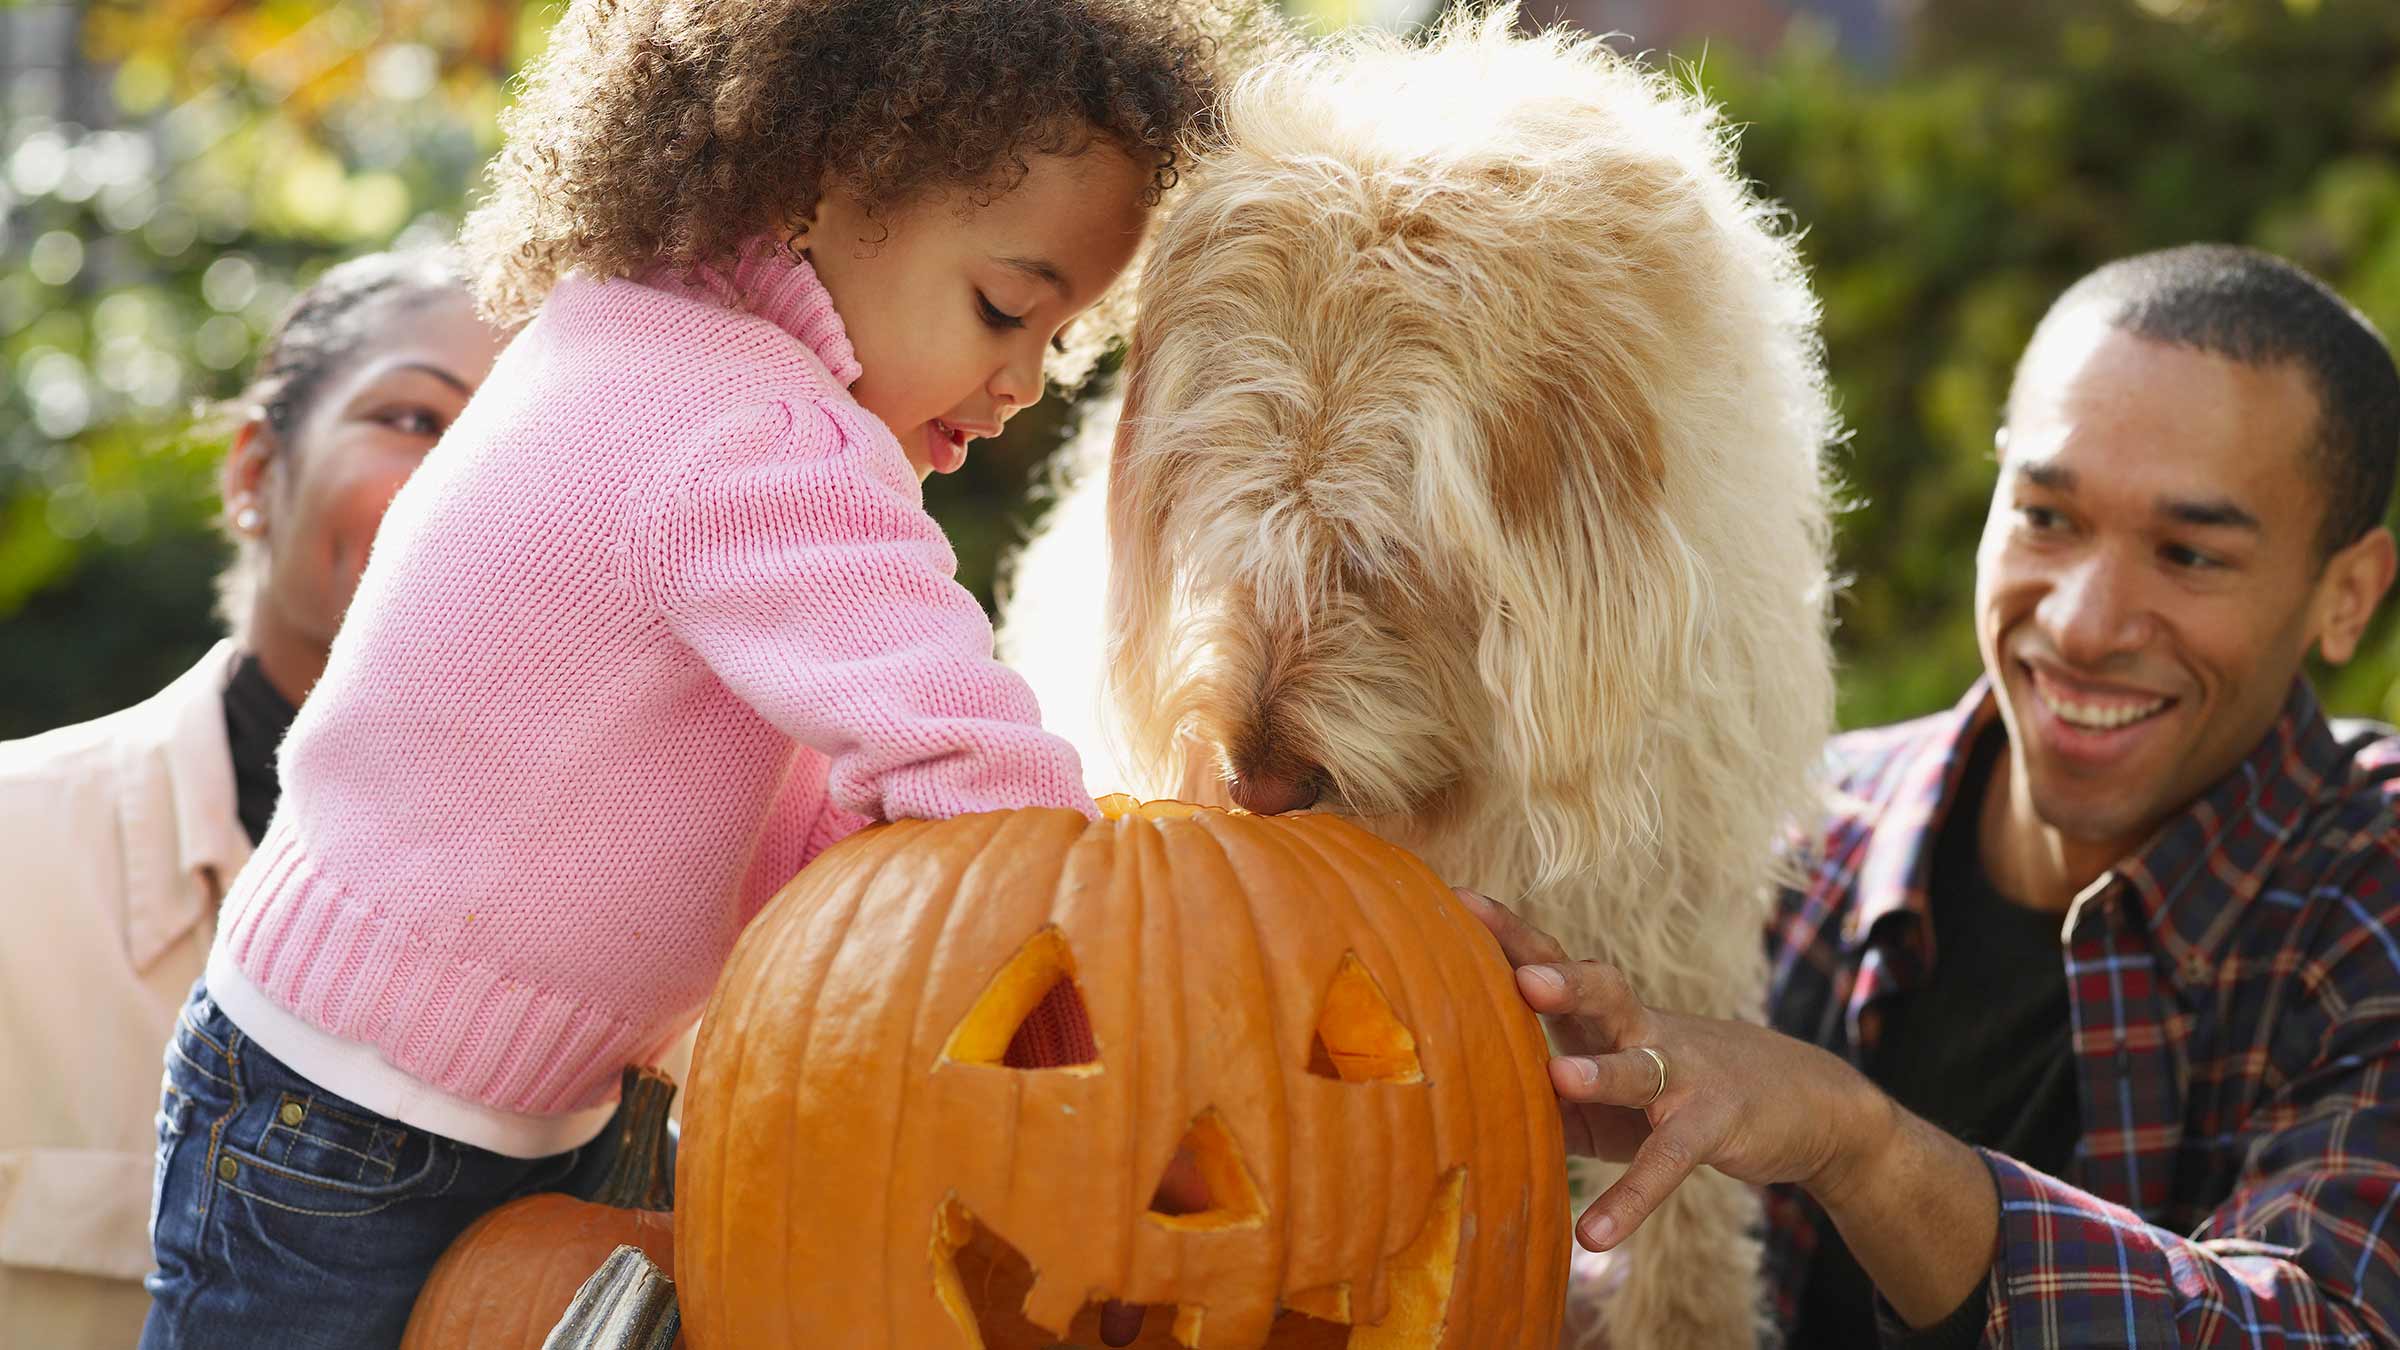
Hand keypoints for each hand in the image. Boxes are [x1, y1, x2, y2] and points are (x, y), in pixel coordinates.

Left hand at [1459, 889, 1892, 1252]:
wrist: (1810, 1103)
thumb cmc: (1686, 1091)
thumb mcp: (1613, 1098)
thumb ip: (1550, 1104)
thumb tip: (1469, 1119)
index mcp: (1607, 1015)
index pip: (1552, 961)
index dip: (1509, 934)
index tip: (1458, 900)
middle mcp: (1643, 1029)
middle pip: (1602, 989)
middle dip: (1561, 977)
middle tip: (1520, 974)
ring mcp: (1685, 1071)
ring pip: (1641, 1063)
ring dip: (1603, 1070)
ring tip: (1561, 1078)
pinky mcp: (1715, 1123)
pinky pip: (1669, 1160)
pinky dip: (1633, 1197)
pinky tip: (1595, 1233)